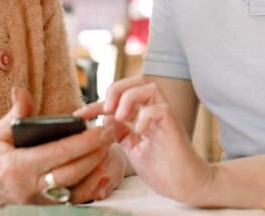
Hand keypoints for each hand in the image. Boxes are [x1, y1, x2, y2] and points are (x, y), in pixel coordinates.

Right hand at [0, 87, 115, 206]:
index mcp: (19, 166)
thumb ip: (15, 114)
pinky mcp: (43, 206)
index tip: (101, 130)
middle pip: (72, 172)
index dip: (84, 142)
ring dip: (95, 171)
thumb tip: (21, 91)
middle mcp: (30, 186)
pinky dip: (88, 188)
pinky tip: (99, 172)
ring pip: (75, 190)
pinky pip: (70, 200)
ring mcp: (37, 200)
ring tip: (108, 151)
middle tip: (111, 136)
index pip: (59, 153)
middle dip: (96, 154)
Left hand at [76, 77, 212, 203]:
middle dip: (117, 89)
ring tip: (120, 117)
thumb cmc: (163, 168)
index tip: (79, 115)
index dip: (96, 103)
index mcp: (143, 114)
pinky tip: (138, 132)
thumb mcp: (132, 149)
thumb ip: (120, 132)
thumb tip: (104, 117)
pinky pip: (160, 109)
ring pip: (150, 87)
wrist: (185, 185)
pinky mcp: (174, 126)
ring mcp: (165, 117)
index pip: (119, 98)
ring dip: (129, 98)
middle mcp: (154, 111)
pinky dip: (145, 116)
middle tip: (106, 108)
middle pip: (138, 80)